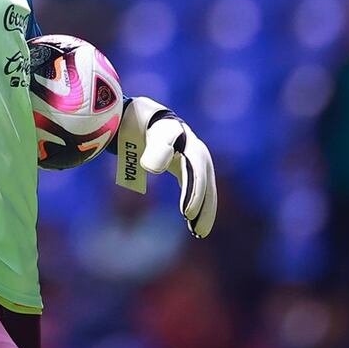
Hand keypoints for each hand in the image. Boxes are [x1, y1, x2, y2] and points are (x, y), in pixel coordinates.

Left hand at [121, 96, 217, 237]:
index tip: (186, 212)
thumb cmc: (144, 122)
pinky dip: (196, 204)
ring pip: (204, 187)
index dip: (194, 192)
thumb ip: (153, 148)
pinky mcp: (186, 167)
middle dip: (204, 205)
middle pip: (205, 182)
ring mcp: (193, 160)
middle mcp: (196, 152)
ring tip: (198, 232)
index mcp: (189, 143)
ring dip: (204, 209)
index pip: (196, 170)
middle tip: (198, 230)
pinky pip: (195, 188)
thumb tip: (153, 168)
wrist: (143, 115)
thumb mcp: (146, 130)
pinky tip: (192, 223)